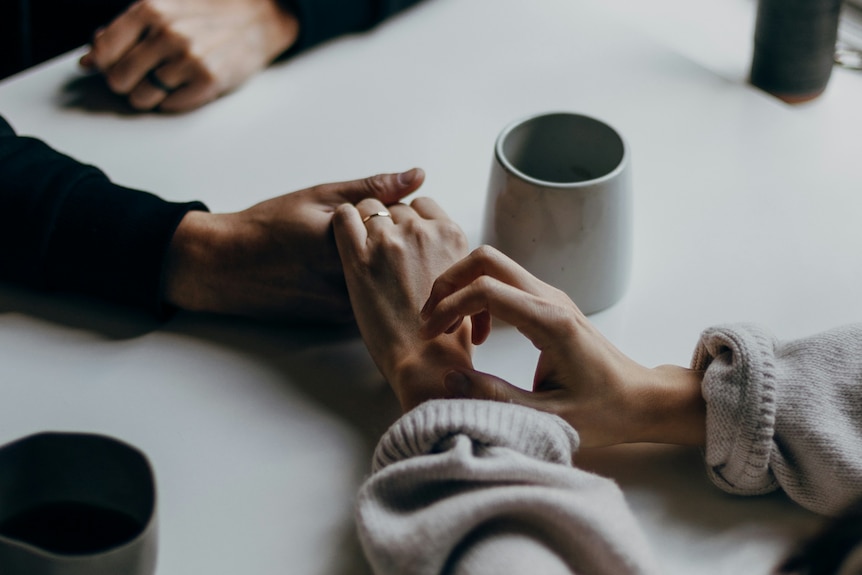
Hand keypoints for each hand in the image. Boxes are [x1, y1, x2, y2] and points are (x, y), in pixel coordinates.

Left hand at [79, 0, 298, 111]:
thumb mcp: (164, 9)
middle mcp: (167, 33)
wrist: (259, 16)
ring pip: (142, 98)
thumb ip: (123, 31)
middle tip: (144, 76)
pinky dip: (173, 100)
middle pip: (118, 80)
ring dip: (151, 94)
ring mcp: (189, 58)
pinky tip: (186, 85)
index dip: (104, 65)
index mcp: (150, 9)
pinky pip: (170, 106)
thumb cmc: (207, 13)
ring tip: (168, 80)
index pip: (103, 52)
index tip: (114, 67)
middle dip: (127, 83)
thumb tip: (88, 60)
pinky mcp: (209, 80)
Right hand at [162, 169, 424, 321]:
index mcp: (348, 246)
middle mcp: (350, 282)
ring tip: (346, 251)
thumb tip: (417, 176)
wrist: (228, 268)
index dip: (399, 215)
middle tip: (370, 228)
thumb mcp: (320, 196)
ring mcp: (347, 306)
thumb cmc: (269, 227)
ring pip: (390, 282)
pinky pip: (374, 298)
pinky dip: (373, 284)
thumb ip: (372, 188)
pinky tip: (346, 270)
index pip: (404, 228)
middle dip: (398, 242)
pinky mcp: (341, 320)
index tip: (380, 209)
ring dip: (388, 266)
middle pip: (402, 259)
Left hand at [332, 196, 472, 411]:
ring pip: (369, 207)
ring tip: (362, 251)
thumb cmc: (446, 334)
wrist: (426, 360)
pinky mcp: (359, 257)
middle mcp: (422, 231)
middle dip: (387, 224)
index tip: (403, 238)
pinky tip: (344, 240)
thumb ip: (449, 257)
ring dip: (364, 224)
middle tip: (381, 253)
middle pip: (395, 207)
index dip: (410, 220)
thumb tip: (436, 251)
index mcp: (451, 235)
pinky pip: (343, 216)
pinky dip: (342, 222)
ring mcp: (390, 241)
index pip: (423, 205)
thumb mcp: (463, 283)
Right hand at [419, 245, 705, 447]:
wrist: (641, 400)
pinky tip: (479, 335)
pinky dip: (480, 298)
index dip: (448, 307)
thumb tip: (449, 379)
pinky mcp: (550, 303)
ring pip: (494, 266)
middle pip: (487, 259)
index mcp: (550, 322)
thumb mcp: (547, 417)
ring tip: (449, 329)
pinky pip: (505, 283)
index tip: (430, 335)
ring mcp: (551, 297)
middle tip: (431, 320)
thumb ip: (495, 397)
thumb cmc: (604, 412)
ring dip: (462, 288)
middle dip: (449, 282)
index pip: (485, 290)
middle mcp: (550, 299)